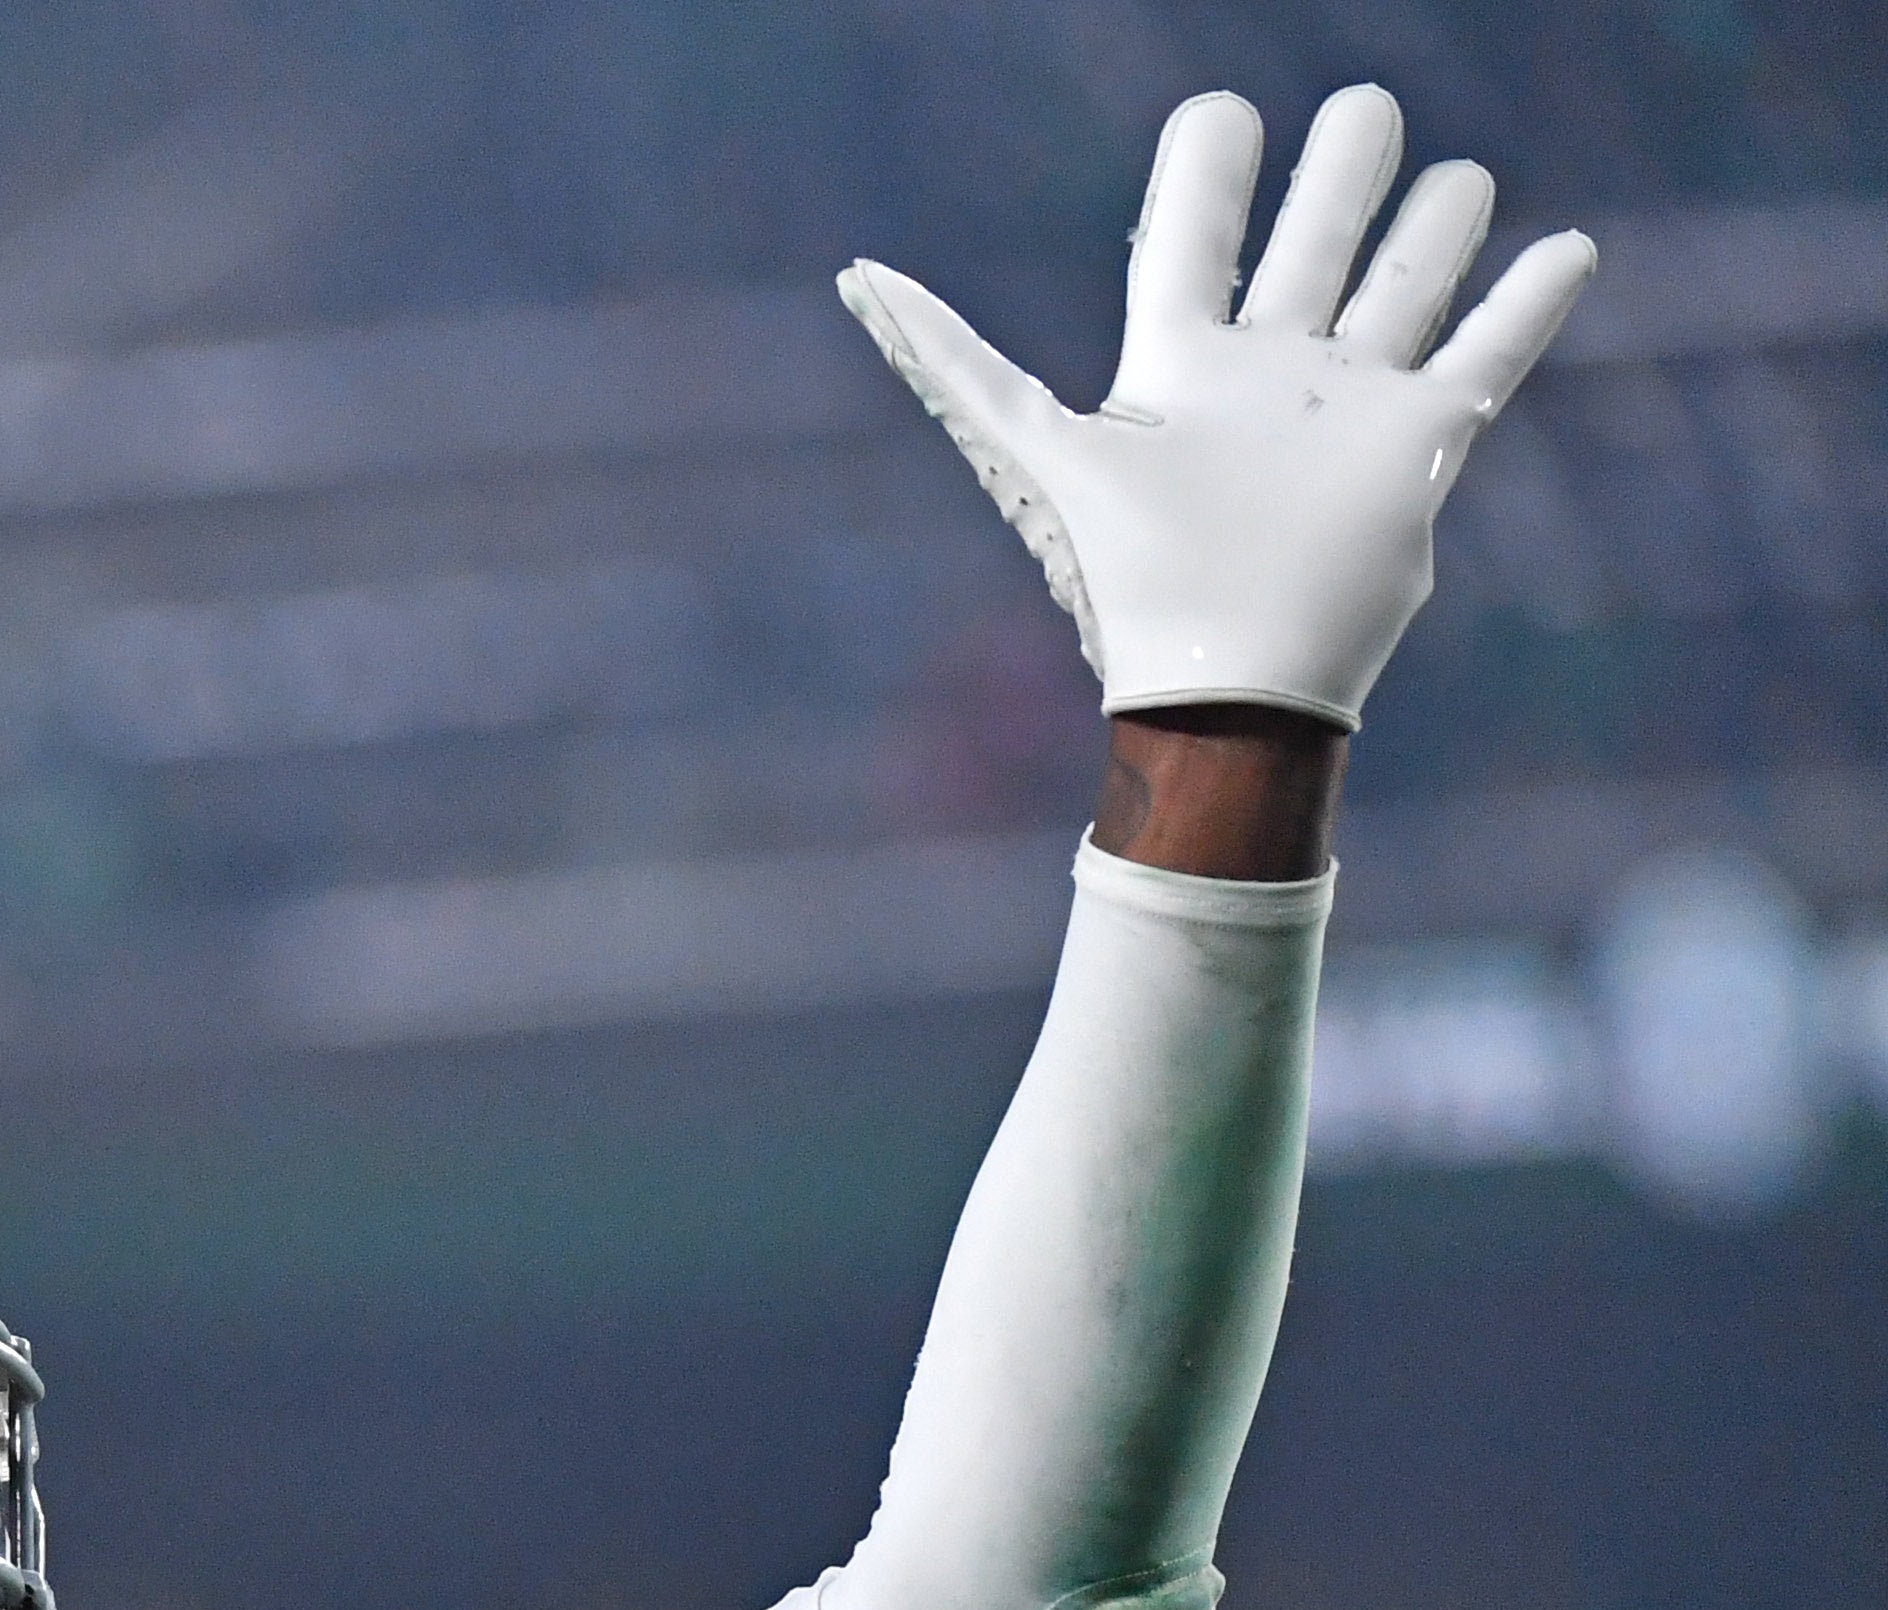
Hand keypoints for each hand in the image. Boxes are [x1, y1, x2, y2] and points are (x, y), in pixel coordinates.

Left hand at [839, 84, 1594, 726]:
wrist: (1227, 687)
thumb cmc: (1130, 580)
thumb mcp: (1031, 446)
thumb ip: (952, 362)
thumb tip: (859, 281)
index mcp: (1178, 367)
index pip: (1192, 240)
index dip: (1207, 174)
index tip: (1225, 108)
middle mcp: (1265, 376)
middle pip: (1311, 246)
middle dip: (1341, 175)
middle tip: (1366, 106)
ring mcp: (1344, 408)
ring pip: (1400, 288)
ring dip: (1431, 228)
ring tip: (1456, 175)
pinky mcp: (1418, 447)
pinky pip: (1485, 357)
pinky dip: (1526, 304)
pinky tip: (1565, 249)